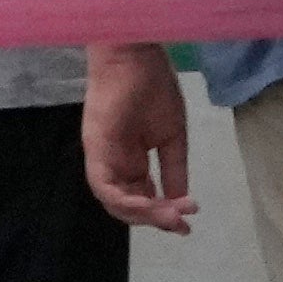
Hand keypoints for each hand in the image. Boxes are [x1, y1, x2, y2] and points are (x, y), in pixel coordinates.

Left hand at [84, 38, 195, 232]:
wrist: (136, 56)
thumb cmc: (154, 87)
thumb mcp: (171, 135)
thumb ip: (173, 168)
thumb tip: (180, 199)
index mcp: (128, 159)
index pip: (139, 195)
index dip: (160, 212)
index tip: (187, 222)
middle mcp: (112, 161)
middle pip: (126, 203)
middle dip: (154, 218)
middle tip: (182, 225)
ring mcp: (101, 155)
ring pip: (113, 200)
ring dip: (142, 213)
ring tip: (171, 216)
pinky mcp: (95, 147)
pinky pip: (103, 184)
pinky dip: (125, 200)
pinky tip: (151, 203)